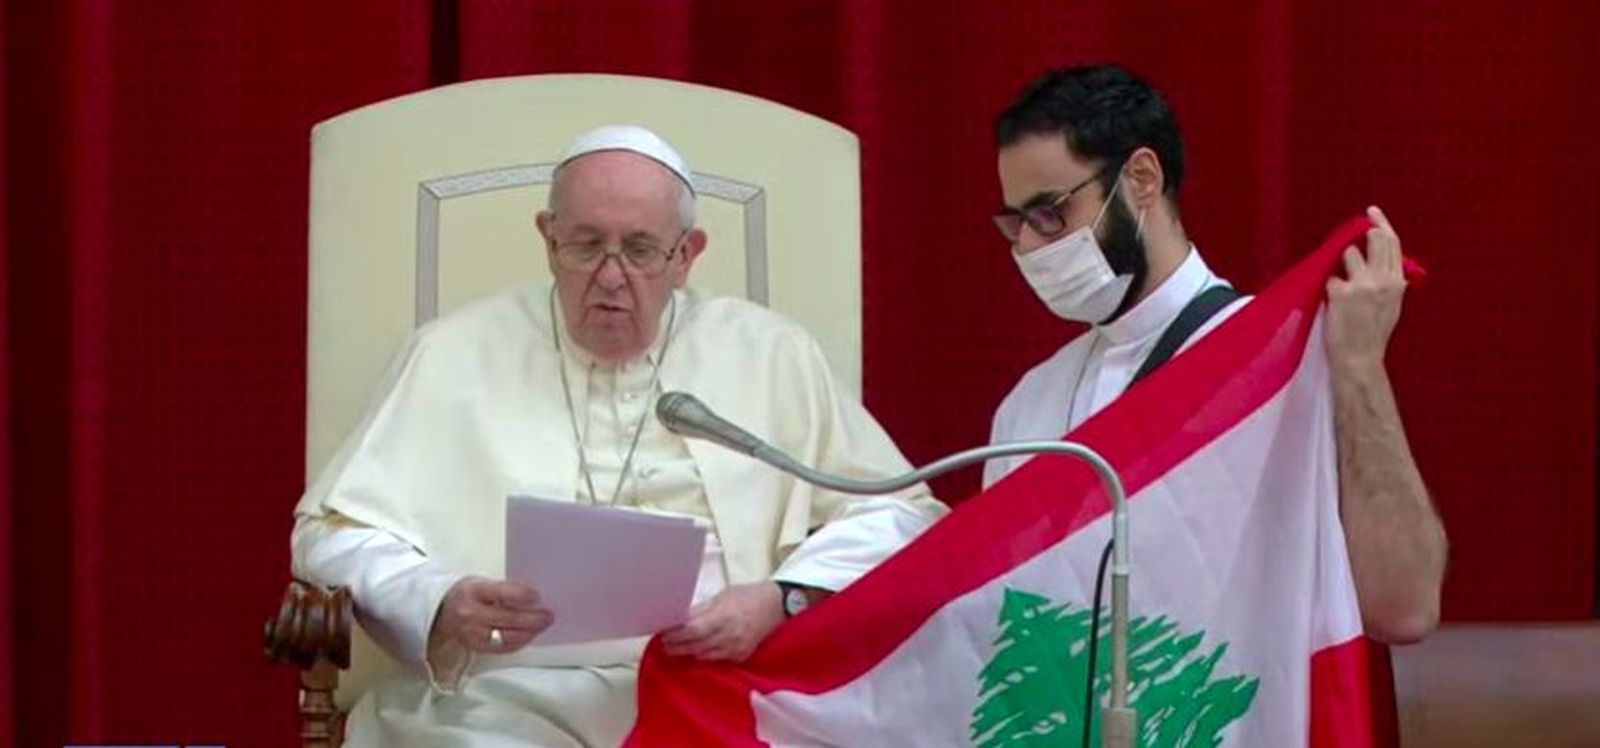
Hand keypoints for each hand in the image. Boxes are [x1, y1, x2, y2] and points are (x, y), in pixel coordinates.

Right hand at [431, 576, 553, 654]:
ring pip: (507, 637)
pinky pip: (503, 648)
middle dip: (533, 618)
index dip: (523, 596)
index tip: (539, 597)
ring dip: (529, 633)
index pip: (502, 594)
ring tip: (542, 626)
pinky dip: (519, 642)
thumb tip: (534, 598)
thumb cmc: (467, 594)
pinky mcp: (476, 648)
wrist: (442, 611)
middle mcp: (470, 614)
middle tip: (548, 616)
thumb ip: (506, 589)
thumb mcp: (483, 582)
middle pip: (507, 619)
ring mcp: (472, 634)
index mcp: (473, 591)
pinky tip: (529, 636)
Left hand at [659, 582, 784, 661]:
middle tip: (664, 643)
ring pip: (704, 656)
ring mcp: (736, 648)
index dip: (676, 634)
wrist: (776, 606)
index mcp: (724, 616)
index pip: (693, 630)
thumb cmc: (747, 596)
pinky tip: (694, 652)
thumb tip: (678, 618)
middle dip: (677, 646)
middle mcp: (730, 635)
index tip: (664, 633)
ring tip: (674, 648)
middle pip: (696, 645)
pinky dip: (703, 656)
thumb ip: (701, 609)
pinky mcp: (741, 656)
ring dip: (688, 652)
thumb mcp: (722, 596)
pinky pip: (716, 660)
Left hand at [1325, 205, 1405, 375]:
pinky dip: (1329, 288)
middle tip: (1351, 235)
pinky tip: (1334, 305)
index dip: (1381, 224)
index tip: (1371, 212)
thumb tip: (1381, 259)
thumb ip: (1389, 281)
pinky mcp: (1341, 293)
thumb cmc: (1372, 334)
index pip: (1392, 243)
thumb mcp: (1391, 305)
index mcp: (1397, 282)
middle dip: (1360, 233)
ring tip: (1344, 288)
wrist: (1359, 358)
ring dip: (1340, 265)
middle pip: (1373, 240)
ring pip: (1347, 254)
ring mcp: (1362, 285)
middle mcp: (1382, 280)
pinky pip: (1329, 278)